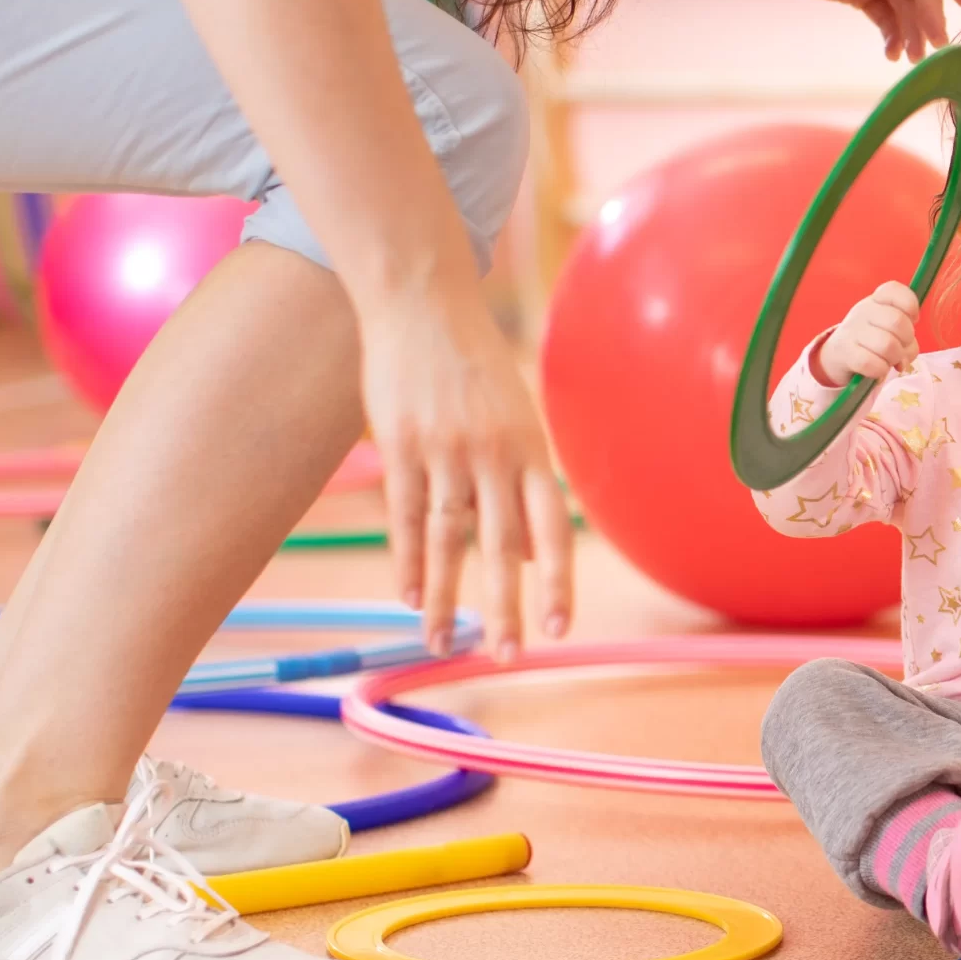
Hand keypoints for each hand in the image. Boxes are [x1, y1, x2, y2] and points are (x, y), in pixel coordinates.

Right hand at [364, 280, 573, 662]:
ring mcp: (444, 451)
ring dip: (445, 597)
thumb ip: (524, 484)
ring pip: (447, 539)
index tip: (560, 627)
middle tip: (507, 656)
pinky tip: (409, 598)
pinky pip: (404, 515)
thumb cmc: (474, 367)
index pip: (552, 529)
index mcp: (532, 450)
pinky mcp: (400, 446)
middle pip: (502, 546)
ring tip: (441, 643)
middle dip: (505, 607)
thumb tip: (531, 555)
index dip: (557, 581)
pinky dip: (406, 560)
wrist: (423, 303)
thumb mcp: (516, 418)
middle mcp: (494, 455)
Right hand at [813, 281, 921, 385]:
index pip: (894, 290)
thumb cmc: (874, 341)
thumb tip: (902, 360)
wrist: (838, 356)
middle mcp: (863, 311)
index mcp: (877, 300)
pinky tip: (878, 369)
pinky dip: (880, 370)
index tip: (912, 320)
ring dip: (894, 358)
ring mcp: (852, 330)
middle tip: (901, 347)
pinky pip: (871, 363)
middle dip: (907, 340)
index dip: (910, 306)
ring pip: (887, 345)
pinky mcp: (844, 352)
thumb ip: (907, 341)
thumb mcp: (891, 332)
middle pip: (897, 321)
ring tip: (890, 361)